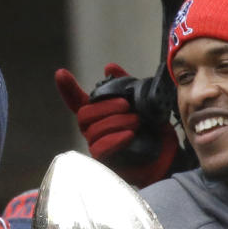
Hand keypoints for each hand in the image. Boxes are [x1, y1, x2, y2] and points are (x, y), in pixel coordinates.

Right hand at [55, 66, 177, 187]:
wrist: (166, 154)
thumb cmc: (152, 129)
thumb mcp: (142, 101)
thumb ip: (126, 85)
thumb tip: (109, 67)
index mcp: (99, 114)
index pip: (77, 101)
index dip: (68, 89)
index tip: (61, 73)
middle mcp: (93, 129)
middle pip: (84, 115)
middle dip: (105, 107)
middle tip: (127, 105)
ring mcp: (96, 145)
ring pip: (94, 131)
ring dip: (116, 122)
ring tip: (137, 121)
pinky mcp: (104, 161)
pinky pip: (100, 148)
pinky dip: (115, 139)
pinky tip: (129, 135)